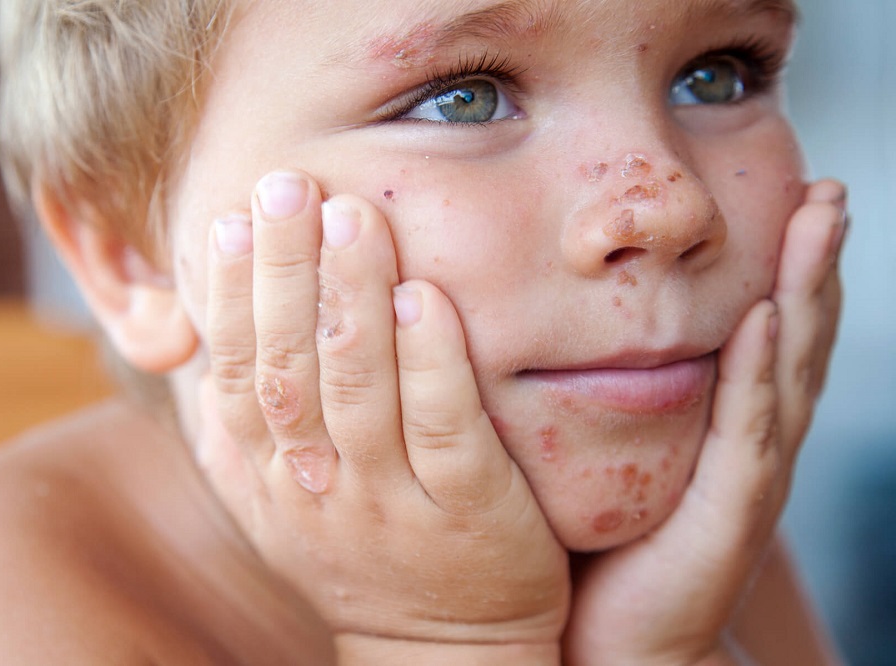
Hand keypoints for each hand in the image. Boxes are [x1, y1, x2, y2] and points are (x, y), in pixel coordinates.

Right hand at [196, 171, 568, 662]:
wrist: (438, 652)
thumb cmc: (359, 552)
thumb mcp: (280, 501)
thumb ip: (242, 427)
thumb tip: (204, 332)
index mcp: (268, 480)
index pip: (237, 377)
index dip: (229, 298)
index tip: (230, 219)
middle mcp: (319, 489)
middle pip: (290, 370)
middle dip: (284, 273)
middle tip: (287, 187)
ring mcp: (394, 502)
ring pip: (361, 389)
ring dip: (352, 297)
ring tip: (352, 215)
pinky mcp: (471, 511)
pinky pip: (444, 429)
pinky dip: (431, 361)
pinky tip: (423, 297)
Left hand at [560, 180, 846, 664]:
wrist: (618, 639)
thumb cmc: (612, 542)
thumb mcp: (622, 451)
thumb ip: (617, 394)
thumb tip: (573, 328)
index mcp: (728, 422)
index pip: (768, 331)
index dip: (784, 266)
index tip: (790, 194)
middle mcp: (752, 438)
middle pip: (796, 334)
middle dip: (813, 259)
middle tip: (825, 188)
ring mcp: (750, 472)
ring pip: (790, 366)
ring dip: (806, 290)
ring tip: (819, 216)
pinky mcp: (731, 509)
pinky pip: (750, 428)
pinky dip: (763, 371)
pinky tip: (767, 317)